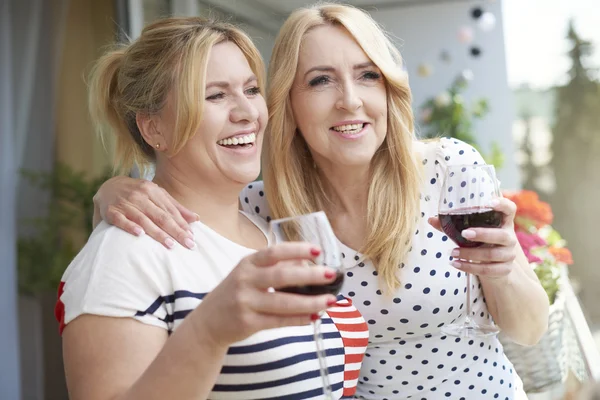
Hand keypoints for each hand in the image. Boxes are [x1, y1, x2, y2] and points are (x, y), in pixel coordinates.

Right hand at [94, 176, 198, 248]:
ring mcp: (125, 203)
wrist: (107, 186)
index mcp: (153, 191)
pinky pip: (121, 220)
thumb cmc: (138, 194)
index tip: (192, 237)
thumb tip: (196, 219)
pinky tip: (139, 234)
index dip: (182, 225)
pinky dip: (130, 226)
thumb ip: (175, 207)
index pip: (171, 211)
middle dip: (176, 231)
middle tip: (188, 244)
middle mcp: (140, 196)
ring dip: (157, 233)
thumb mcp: (157, 195)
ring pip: (144, 219)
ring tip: (170, 244)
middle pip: (161, 216)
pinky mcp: (111, 211)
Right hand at [196, 243, 338, 345]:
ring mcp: (245, 302)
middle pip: (281, 276)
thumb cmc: (236, 293)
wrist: (208, 322)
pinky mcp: (248, 323)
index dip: (297, 250)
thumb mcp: (249, 274)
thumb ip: (275, 267)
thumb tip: (306, 262)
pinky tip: (314, 316)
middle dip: (309, 275)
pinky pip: (279, 321)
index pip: (274, 252)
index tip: (318, 251)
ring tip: (330, 300)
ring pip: (283, 302)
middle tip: (331, 275)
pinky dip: (299, 319)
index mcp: (247, 263)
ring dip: (310, 302)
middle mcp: (245, 280)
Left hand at [428, 197, 517, 278]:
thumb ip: (452, 225)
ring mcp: (509, 254)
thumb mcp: (469, 231)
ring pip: (492, 254)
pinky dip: (470, 267)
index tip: (490, 202)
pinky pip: (487, 270)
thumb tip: (431, 219)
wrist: (494, 266)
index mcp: (503, 222)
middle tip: (464, 233)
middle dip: (482, 234)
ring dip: (470, 254)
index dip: (502, 204)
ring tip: (452, 252)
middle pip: (501, 235)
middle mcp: (510, 237)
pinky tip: (456, 264)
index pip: (510, 209)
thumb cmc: (479, 242)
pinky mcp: (505, 269)